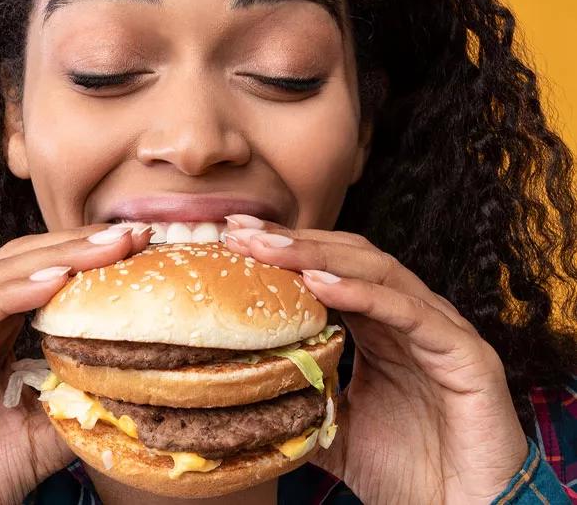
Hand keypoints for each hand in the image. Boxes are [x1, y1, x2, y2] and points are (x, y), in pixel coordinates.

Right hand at [0, 224, 152, 504]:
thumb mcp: (49, 429)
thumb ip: (82, 396)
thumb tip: (138, 376)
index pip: (39, 274)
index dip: (87, 256)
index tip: (140, 244)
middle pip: (22, 265)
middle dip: (80, 245)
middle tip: (134, 233)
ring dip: (57, 260)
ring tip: (108, 248)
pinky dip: (12, 295)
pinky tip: (55, 282)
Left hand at [223, 217, 527, 504]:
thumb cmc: (409, 472)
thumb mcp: (335, 430)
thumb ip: (303, 403)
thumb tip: (249, 397)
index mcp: (381, 330)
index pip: (332, 272)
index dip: (286, 253)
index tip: (236, 240)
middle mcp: (410, 319)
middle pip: (349, 260)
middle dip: (295, 242)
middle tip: (242, 233)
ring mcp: (440, 331)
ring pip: (379, 273)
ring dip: (320, 256)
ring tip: (270, 249)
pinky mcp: (467, 355)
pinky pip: (411, 313)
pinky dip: (364, 294)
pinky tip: (321, 284)